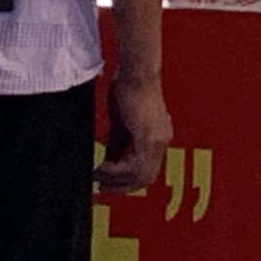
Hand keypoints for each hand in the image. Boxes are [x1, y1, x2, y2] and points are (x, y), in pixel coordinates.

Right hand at [96, 69, 171, 192]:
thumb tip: (110, 162)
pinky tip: (104, 167)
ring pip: (141, 176)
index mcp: (157, 136)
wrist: (136, 72)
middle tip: (101, 188)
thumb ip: (118, 144)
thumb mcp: (120, 123)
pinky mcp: (149, 138)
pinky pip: (136, 167)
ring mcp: (158, 140)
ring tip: (98, 177)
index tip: (107, 183)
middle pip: (145, 178)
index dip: (126, 181)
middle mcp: (161, 141)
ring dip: (117, 180)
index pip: (146, 169)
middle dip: (121, 186)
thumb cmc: (129, 88)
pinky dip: (118, 171)